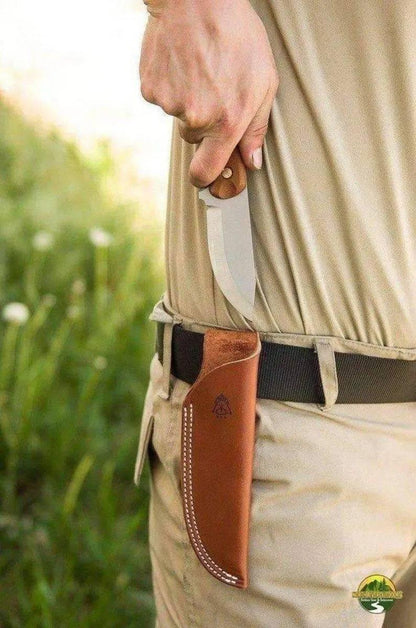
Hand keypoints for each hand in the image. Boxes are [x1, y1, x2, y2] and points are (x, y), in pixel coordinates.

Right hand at [139, 0, 278, 186]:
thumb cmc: (238, 37)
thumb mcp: (264, 82)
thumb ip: (257, 128)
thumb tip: (251, 162)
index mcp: (226, 122)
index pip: (205, 172)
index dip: (205, 177)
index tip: (206, 175)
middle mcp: (196, 118)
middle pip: (194, 139)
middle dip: (204, 123)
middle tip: (214, 88)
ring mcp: (170, 103)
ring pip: (178, 117)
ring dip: (187, 101)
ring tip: (199, 68)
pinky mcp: (151, 88)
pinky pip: (161, 98)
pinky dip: (170, 85)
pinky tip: (182, 62)